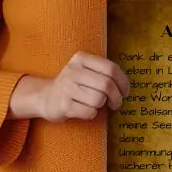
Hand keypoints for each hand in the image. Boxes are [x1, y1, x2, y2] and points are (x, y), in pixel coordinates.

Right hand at [10, 52, 130, 122]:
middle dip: (116, 97)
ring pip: (99, 99)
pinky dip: (92, 113)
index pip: (111, 68)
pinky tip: (86, 110)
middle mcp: (72, 70)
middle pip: (107, 84)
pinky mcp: (62, 105)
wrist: (46, 97)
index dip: (123, 82)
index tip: (125, 92)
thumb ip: (105, 73)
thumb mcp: (87, 71)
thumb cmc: (75, 85)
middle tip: (116, 103)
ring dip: (102, 105)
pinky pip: (89, 112)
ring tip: (96, 104)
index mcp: (81, 58)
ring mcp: (66, 87)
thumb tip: (126, 88)